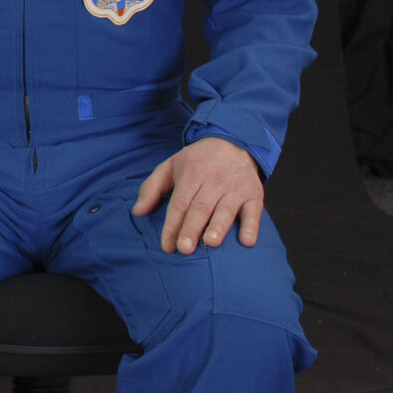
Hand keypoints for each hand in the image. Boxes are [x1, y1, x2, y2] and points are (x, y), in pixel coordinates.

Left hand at [133, 137, 263, 253]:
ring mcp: (235, 188)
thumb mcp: (169, 167)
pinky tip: (247, 242)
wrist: (232, 142)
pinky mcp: (254, 194)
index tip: (167, 246)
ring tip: (210, 243)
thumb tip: (137, 212)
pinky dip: (252, 227)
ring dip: (218, 227)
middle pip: (200, 208)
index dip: (172, 225)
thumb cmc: (196, 161)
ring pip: (225, 209)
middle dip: (191, 229)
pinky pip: (254, 212)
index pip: (179, 204)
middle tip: (184, 249)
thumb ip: (151, 188)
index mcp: (190, 174)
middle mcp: (213, 181)